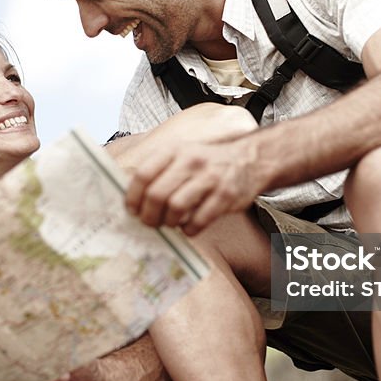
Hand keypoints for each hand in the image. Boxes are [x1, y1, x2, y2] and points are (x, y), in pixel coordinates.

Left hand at [125, 138, 264, 234]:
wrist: (250, 158)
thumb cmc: (209, 161)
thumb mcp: (182, 154)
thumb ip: (159, 169)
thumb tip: (130, 193)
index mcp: (175, 150)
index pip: (143, 174)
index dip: (132, 196)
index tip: (131, 209)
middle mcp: (191, 161)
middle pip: (156, 194)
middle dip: (148, 215)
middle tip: (149, 222)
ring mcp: (209, 178)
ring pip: (175, 207)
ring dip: (168, 222)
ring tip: (169, 223)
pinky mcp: (225, 196)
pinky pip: (199, 220)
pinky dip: (189, 229)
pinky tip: (189, 227)